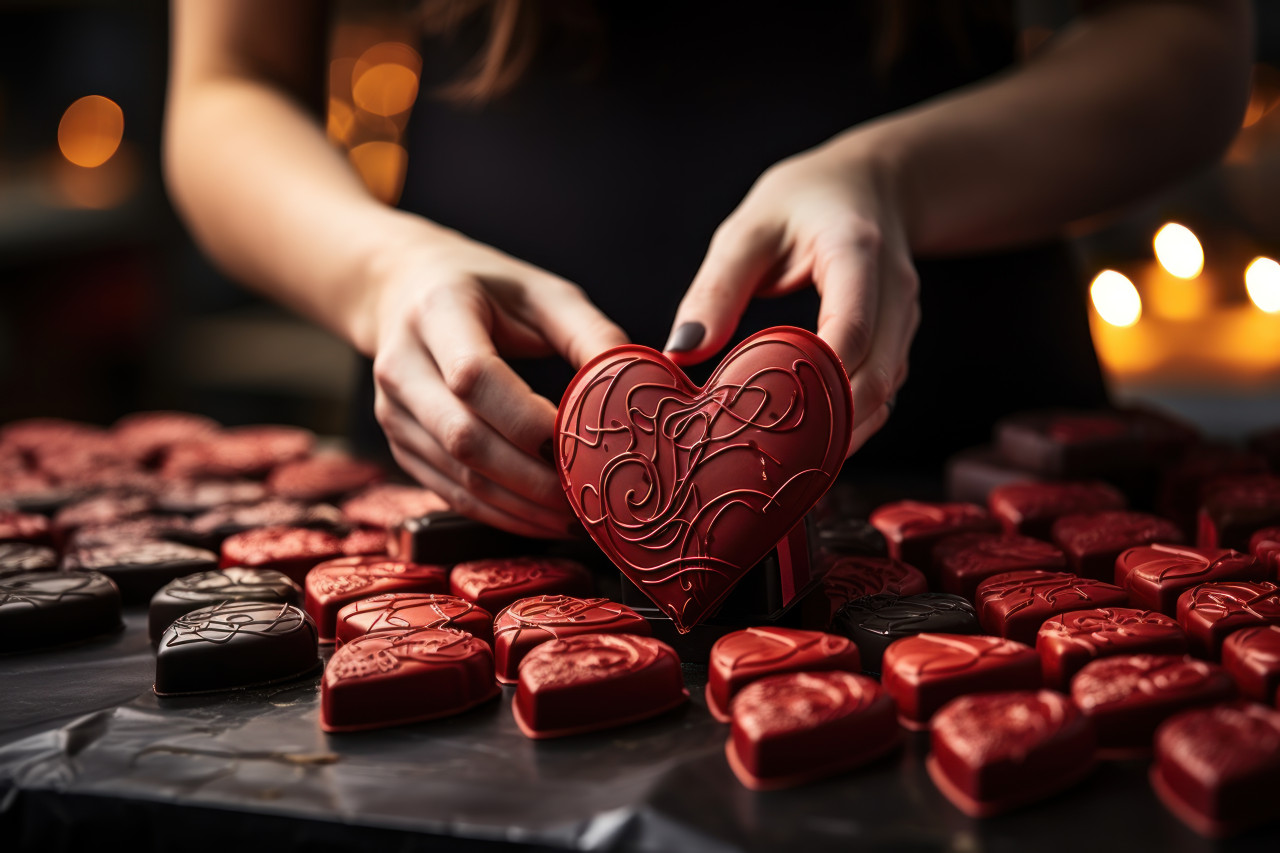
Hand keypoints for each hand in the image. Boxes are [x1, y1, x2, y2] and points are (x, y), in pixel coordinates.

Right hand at [367, 226, 627, 537]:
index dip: (529, 418)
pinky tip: (542, 519)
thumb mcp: (543, 293)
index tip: (582, 439)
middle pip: (464, 436)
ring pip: (457, 476)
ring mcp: (392, 411)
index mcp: (436, 311)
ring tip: (575, 518)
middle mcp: (401, 364)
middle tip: (589, 497)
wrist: (404, 291)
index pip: (474, 376)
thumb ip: (591, 334)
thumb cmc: (489, 290)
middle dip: (532, 477)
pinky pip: (450, 492)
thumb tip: (644, 383)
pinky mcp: (399, 445)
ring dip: (520, 506)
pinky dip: (500, 513)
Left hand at [664, 140, 919, 454]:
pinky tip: (813, 447)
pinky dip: (853, 423)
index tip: (770, 419)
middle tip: (774, 464)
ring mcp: (904, 319)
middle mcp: (895, 290)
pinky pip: (883, 392)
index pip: (850, 327)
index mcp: (857, 252)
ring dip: (845, 432)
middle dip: (833, 424)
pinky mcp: (898, 341)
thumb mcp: (747, 231)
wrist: (866, 186)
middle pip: (876, 374)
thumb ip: (715, 289)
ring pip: (886, 392)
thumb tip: (680, 354)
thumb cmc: (801, 203)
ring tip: (789, 469)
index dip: (818, 380)